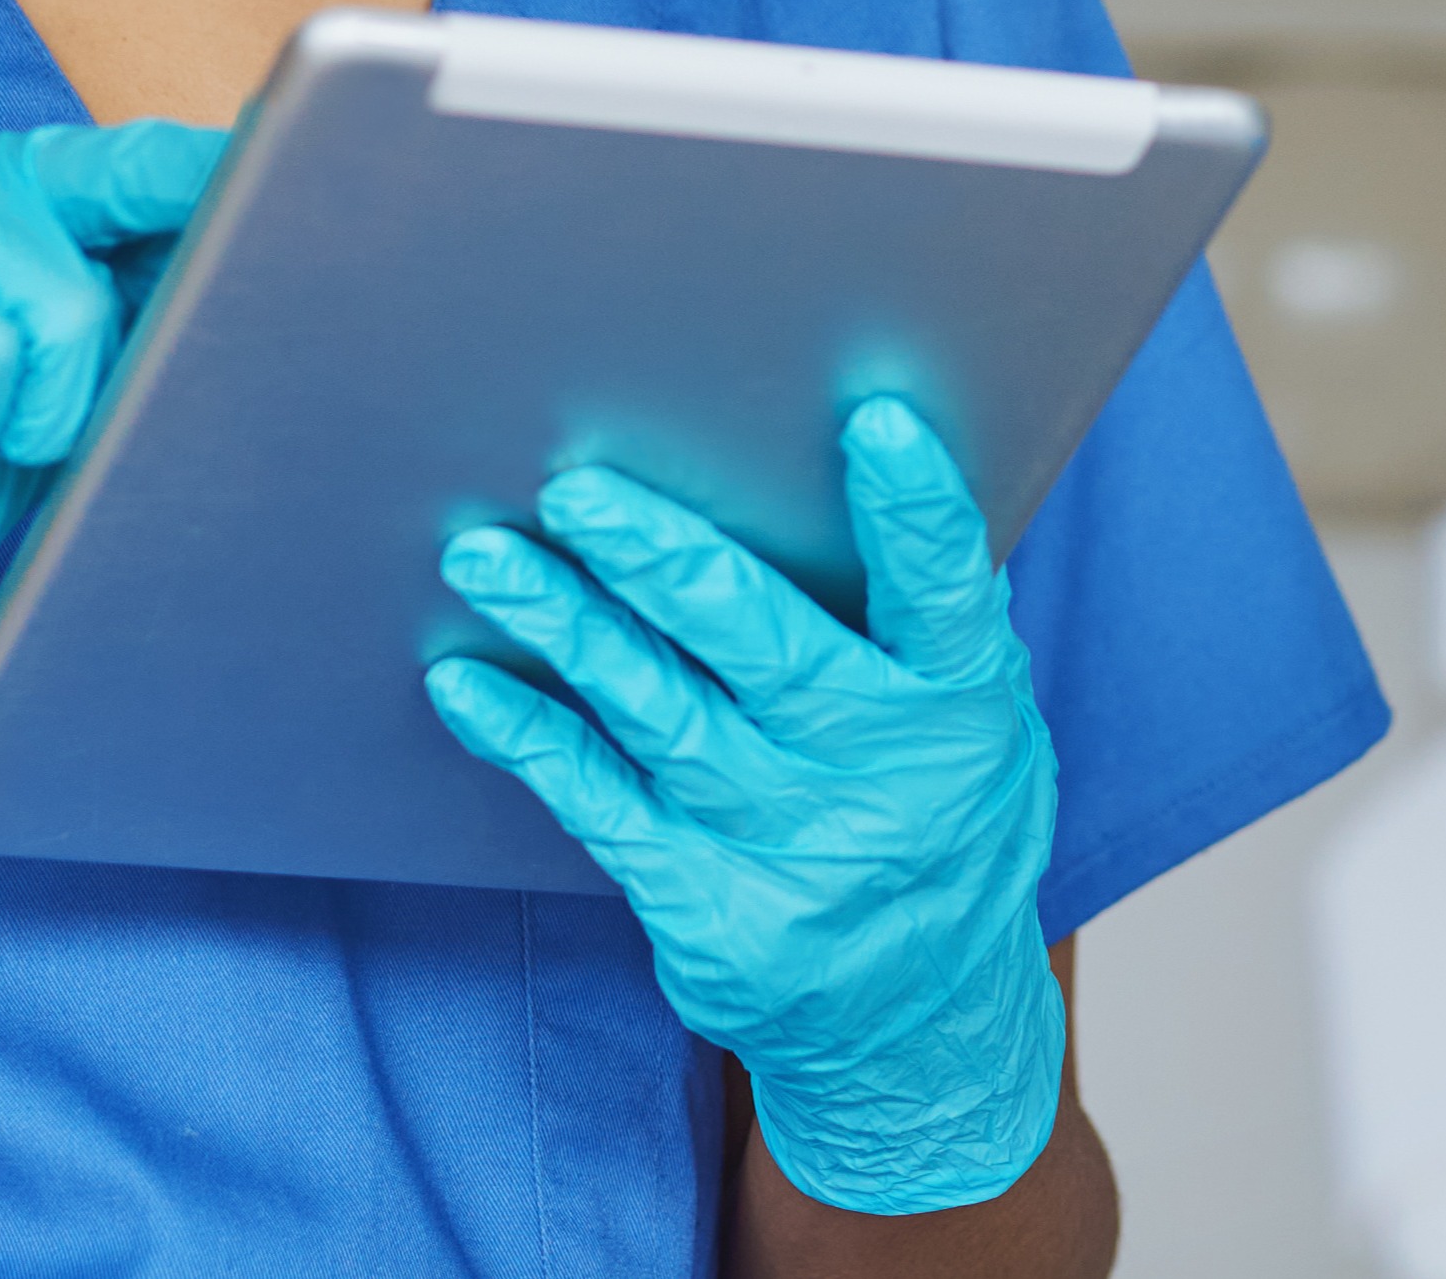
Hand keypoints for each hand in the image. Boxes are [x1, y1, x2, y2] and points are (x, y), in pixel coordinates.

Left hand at [428, 400, 1066, 1216]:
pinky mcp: (711, 912)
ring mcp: (792, 852)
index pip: (948, 596)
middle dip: (665, 563)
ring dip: (567, 628)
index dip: (917, 511)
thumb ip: (928, 625)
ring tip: (487, 558)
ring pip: (661, 716)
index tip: (874, 422)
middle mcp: (882, 777)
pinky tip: (467, 682)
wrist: (919, 1022)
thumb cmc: (937, 819)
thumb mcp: (978, 725)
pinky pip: (601, 806)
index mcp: (965, 709)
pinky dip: (530, 739)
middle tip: (579, 491)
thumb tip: (858, 461)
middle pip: (765, 648)